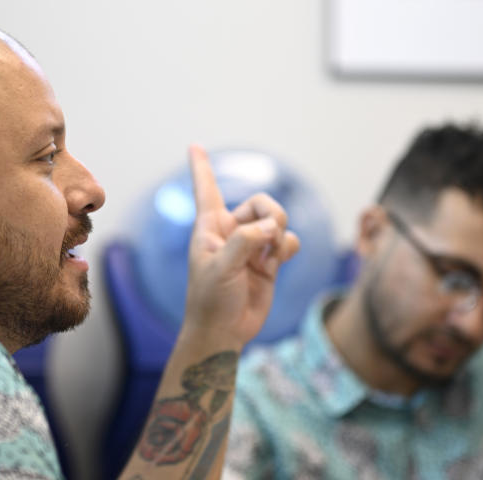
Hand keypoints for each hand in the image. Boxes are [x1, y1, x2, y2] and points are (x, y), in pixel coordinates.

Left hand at [182, 145, 299, 348]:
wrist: (224, 331)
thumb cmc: (211, 299)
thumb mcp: (221, 266)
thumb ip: (246, 241)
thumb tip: (274, 228)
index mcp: (209, 227)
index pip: (206, 189)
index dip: (201, 167)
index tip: (193, 145)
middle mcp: (231, 232)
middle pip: (261, 202)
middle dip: (272, 213)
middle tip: (271, 233)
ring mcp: (252, 246)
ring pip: (279, 220)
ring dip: (280, 234)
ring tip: (268, 258)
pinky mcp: (268, 261)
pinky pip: (288, 241)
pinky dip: (287, 248)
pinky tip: (274, 265)